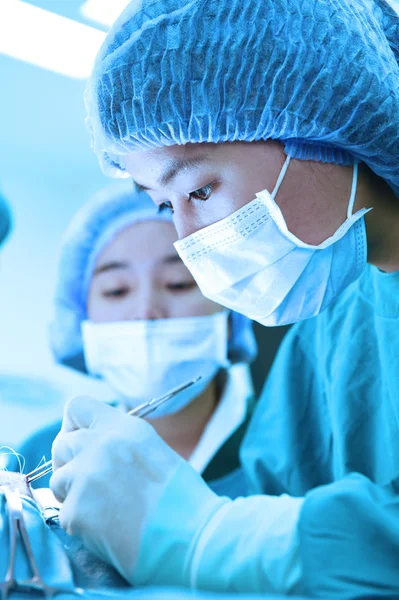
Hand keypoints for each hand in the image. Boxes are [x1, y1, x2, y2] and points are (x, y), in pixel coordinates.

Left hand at [50, 396, 225, 585]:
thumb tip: (94, 444)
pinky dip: (80, 522)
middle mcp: (100, 445)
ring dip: (73, 493)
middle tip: (89, 482)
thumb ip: (120, 440)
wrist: (190, 536)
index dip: (74, 426)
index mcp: (123, 427)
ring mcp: (85, 477)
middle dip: (70, 462)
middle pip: (62, 443)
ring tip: (102, 508)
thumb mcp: (152, 448)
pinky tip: (107, 528)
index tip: (81, 444)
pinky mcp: (76, 510)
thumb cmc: (180, 496)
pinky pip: (64, 513)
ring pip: (58, 479)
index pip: (77, 407)